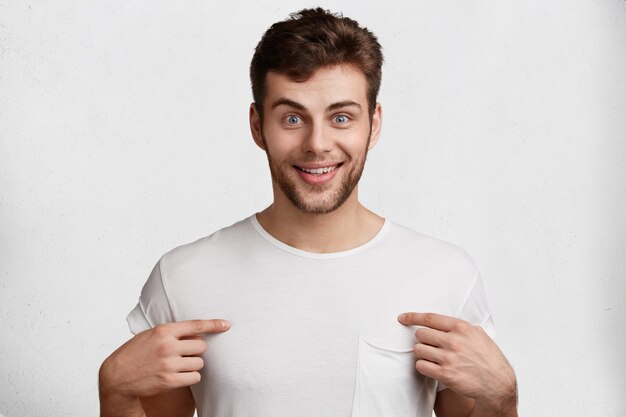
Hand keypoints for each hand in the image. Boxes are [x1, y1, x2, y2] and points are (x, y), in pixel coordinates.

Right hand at [99, 319, 230, 399]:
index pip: (195, 325)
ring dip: (193, 365)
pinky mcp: (170, 380)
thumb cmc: (135, 353)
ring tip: (179, 365)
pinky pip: (195, 377)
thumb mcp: (151, 335)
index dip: (214, 324)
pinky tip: (180, 375)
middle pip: (202, 346)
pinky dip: (191, 377)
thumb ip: (172, 332)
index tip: (226, 324)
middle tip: (186, 353)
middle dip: (197, 350)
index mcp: (163, 331)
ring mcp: (169, 364)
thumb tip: (197, 334)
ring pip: (199, 363)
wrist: (117, 376)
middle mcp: (168, 346)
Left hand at [397, 312, 516, 411]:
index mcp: (461, 328)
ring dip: (422, 353)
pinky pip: (420, 365)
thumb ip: (462, 327)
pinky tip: (431, 367)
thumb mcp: (479, 335)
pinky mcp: (445, 374)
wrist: (497, 383)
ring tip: (431, 357)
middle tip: (429, 345)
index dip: (412, 317)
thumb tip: (445, 322)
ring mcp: (449, 357)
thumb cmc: (489, 359)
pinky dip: (423, 366)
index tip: (403, 318)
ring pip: (418, 350)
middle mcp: (454, 341)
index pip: (429, 318)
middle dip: (422, 340)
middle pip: (421, 334)